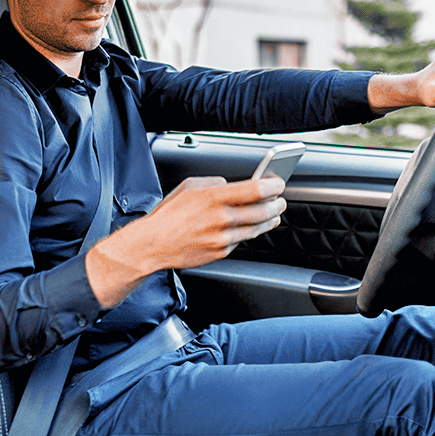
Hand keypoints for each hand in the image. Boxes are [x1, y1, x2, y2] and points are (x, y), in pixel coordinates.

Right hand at [85, 176, 285, 306]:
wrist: (153, 244)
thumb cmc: (168, 214)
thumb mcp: (189, 187)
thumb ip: (215, 183)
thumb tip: (233, 185)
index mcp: (213, 197)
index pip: (254, 190)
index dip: (272, 185)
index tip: (279, 182)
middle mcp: (220, 218)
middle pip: (262, 211)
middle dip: (276, 204)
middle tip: (281, 200)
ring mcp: (222, 238)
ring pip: (256, 229)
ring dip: (269, 220)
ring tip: (273, 213)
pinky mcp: (221, 252)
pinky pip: (242, 241)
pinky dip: (247, 233)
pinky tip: (248, 227)